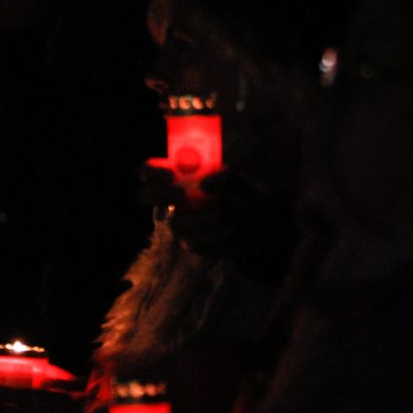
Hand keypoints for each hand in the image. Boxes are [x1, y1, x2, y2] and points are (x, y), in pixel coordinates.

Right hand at [141, 162, 280, 257]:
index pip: (150, 170)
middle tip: (180, 193)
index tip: (169, 173)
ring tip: (222, 213)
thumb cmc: (249, 195)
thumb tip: (204, 185)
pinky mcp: (192, 242)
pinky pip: (193, 242)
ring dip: (197, 219)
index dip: (151, 171)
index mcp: (180, 175)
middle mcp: (173, 198)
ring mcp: (180, 221)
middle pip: (145, 195)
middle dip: (158, 193)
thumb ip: (225, 179)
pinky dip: (213, 235)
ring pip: (174, 223)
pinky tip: (231, 228)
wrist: (267, 224)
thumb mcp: (242, 183)